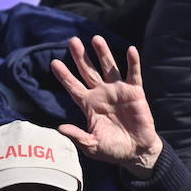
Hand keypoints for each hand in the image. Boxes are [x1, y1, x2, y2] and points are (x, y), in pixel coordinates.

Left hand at [53, 37, 163, 177]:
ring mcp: (118, 91)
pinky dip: (133, 63)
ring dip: (103, 53)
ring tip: (96, 39)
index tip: (54, 63)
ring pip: (109, 68)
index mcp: (89, 105)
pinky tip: (131, 50)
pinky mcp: (135, 93)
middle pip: (88, 71)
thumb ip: (77, 136)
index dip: (64, 76)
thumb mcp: (92, 146)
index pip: (73, 86)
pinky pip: (134, 75)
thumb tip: (60, 128)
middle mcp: (101, 94)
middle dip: (81, 57)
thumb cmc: (112, 149)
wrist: (136, 151)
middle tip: (73, 41)